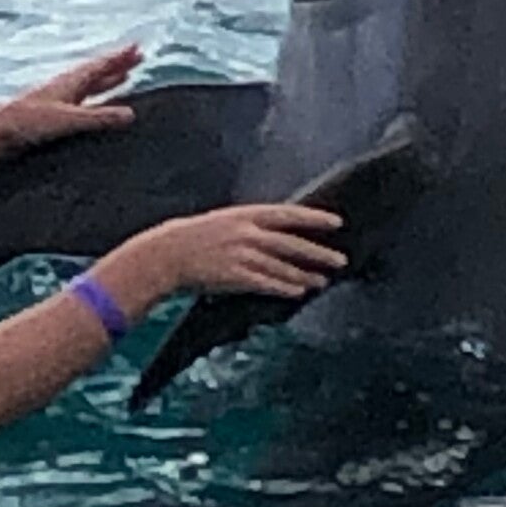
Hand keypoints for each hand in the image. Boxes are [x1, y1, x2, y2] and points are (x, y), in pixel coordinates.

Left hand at [0, 43, 143, 154]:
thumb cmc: (28, 122)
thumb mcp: (69, 120)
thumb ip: (99, 117)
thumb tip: (131, 114)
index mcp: (69, 82)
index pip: (99, 66)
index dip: (118, 58)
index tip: (136, 47)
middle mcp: (64, 87)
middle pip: (97, 72)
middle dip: (117, 65)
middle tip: (137, 57)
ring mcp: (57, 100)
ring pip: (89, 87)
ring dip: (107, 81)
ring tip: (123, 77)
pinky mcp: (51, 115)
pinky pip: (81, 103)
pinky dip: (94, 100)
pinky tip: (96, 107)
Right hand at [150, 203, 346, 299]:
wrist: (165, 254)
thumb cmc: (190, 237)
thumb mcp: (222, 222)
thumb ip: (248, 226)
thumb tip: (275, 233)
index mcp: (244, 215)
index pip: (288, 214)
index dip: (314, 218)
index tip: (336, 222)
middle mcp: (247, 233)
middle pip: (292, 243)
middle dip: (319, 252)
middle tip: (340, 260)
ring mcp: (242, 255)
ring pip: (283, 266)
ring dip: (305, 275)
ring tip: (323, 281)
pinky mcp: (235, 277)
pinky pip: (267, 284)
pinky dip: (284, 288)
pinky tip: (299, 292)